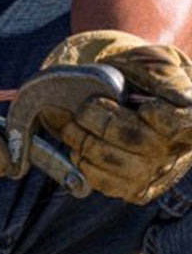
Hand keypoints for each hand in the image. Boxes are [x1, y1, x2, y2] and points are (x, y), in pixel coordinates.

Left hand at [38, 30, 191, 203]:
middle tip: (86, 107)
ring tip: (74, 125)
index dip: (166, 119)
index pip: (186, 124)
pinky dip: (83, 162)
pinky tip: (80, 145)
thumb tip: (183, 101)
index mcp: (188, 117)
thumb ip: (165, 76)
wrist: (124, 95)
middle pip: (138, 141)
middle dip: (101, 121)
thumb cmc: (140, 76)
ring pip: (116, 163)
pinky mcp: (134, 189)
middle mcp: (176, 150)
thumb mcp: (154, 63)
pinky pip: (103, 182)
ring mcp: (155, 173)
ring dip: (84, 141)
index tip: (147, 107)